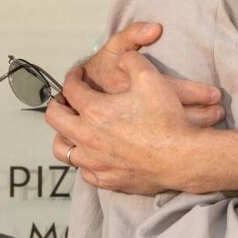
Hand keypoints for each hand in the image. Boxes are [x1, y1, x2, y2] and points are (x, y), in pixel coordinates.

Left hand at [47, 43, 223, 196]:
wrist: (182, 158)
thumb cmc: (167, 120)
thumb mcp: (151, 78)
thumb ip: (132, 61)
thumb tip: (123, 58)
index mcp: (94, 110)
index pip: (69, 89)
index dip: (72, 77)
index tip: (78, 75)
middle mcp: (87, 137)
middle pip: (55, 119)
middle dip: (57, 105)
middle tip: (66, 100)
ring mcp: (95, 162)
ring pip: (62, 149)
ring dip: (64, 136)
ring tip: (73, 129)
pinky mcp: (106, 180)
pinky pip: (84, 172)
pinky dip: (84, 161)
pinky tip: (94, 155)